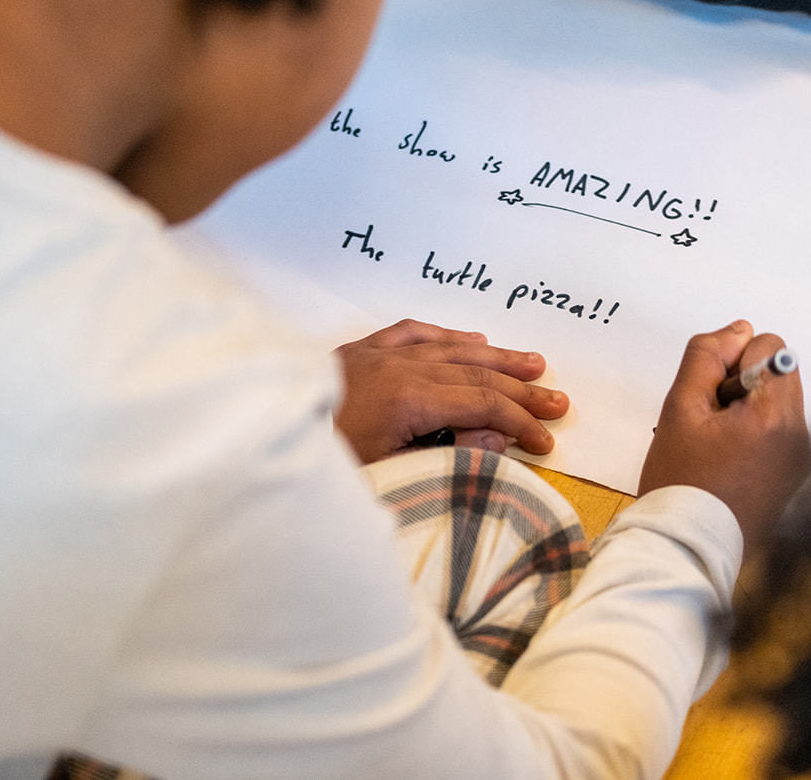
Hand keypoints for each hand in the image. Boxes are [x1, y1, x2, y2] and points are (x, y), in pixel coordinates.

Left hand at [333, 319, 566, 462]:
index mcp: (405, 399)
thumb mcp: (384, 478)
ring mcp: (375, 355)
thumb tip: (492, 439)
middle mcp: (395, 367)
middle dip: (521, 390)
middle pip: (473, 374)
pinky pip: (411, 332)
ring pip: (450, 348)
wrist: (251, 437)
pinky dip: (446, 335)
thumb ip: (444, 458)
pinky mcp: (355, 353)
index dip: (518, 421)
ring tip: (534, 363)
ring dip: (496, 357)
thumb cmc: (316, 468)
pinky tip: (471, 338)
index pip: (479, 405)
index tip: (545, 440)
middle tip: (559, 402)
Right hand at [639, 321, 810, 551]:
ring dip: (748, 409)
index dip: (733, 363)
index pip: (771, 347)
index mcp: (777, 416)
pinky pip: (779, 431)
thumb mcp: (681, 407)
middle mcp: (801, 436)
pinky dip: (755, 434)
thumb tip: (739, 330)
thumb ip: (707, 356)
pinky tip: (728, 461)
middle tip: (712, 423)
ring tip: (718, 445)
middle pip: (778, 373)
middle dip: (743, 385)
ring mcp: (801, 459)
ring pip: (777, 401)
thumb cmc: (680, 482)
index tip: (711, 397)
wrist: (687, 547)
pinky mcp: (795, 475)